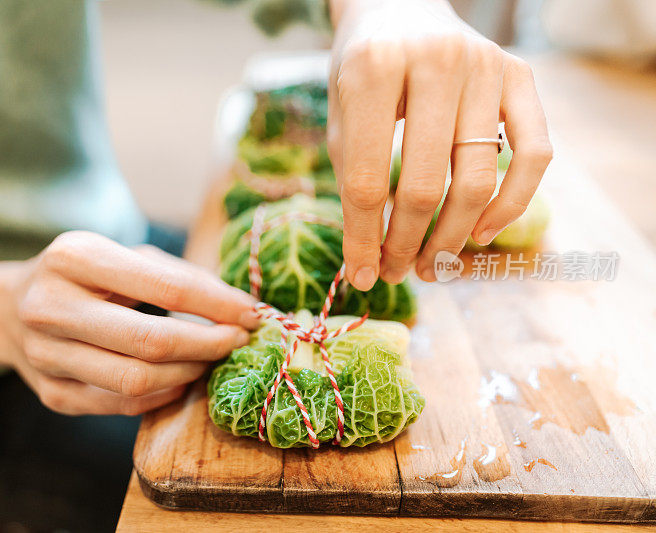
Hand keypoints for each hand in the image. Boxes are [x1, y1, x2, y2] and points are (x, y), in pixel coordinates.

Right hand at [0, 231, 258, 415]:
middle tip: (236, 342)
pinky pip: (121, 406)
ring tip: (210, 358)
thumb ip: (177, 276)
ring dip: (189, 373)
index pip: (165, 288)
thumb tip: (238, 308)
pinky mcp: (50, 393)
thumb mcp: (121, 256)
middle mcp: (51, 305)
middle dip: (208, 345)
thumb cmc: (81, 276)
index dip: (217, 305)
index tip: (252, 314)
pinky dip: (162, 394)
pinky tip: (179, 377)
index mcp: (74, 257)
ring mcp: (45, 355)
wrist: (6, 308)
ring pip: (137, 381)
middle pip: (151, 342)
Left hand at [327, 0, 552, 285]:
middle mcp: (435, 62)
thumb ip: (352, 180)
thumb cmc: (363, 70)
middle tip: (396, 272)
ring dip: (452, 237)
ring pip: (477, 179)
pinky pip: (534, 155)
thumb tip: (366, 260)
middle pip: (424, 186)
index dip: (362, 239)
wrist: (401, 8)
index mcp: (374, 69)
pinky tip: (480, 235)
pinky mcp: (521, 76)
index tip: (361, 276)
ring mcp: (486, 66)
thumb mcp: (341, 116)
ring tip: (430, 265)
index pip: (366, 180)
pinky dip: (511, 204)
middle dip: (406, 244)